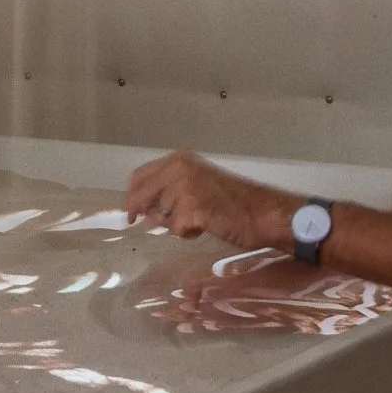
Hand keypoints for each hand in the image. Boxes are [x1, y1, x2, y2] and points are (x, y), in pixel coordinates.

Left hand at [124, 150, 291, 248]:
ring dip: (173, 224)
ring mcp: (184, 188)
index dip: (131, 195)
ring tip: (197, 221)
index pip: (139, 176)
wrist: (261, 212)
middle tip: (151, 223)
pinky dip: (187, 232)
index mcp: (179, 160)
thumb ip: (171, 186)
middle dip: (144, 213)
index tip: (130, 212)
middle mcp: (178, 169)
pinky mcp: (192, 209)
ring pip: (158, 215)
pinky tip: (203, 227)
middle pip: (140, 196)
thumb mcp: (198, 182)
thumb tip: (141, 203)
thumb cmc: (233, 200)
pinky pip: (175, 229)